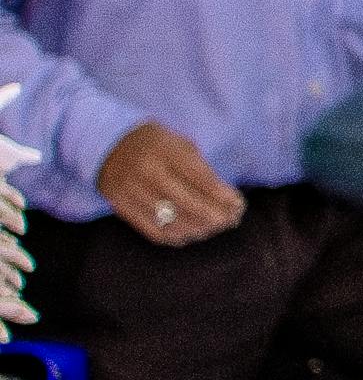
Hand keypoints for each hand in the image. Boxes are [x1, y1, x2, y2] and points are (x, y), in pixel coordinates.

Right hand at [96, 120, 240, 243]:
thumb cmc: (156, 144)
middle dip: (216, 217)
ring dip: (200, 229)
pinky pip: (153, 230)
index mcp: (166, 151)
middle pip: (190, 205)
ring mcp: (131, 191)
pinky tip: (191, 233)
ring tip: (214, 227)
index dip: (225, 198)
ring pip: (172, 221)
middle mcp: (147, 172)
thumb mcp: (181, 144)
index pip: (203, 181)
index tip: (239, 205)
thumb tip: (227, 200)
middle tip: (231, 220)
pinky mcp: (121, 206)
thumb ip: (202, 169)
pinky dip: (176, 236)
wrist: (107, 144)